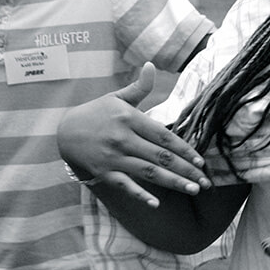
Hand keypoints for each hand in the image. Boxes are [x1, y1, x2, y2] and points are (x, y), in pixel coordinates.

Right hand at [57, 63, 211, 206]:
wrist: (65, 130)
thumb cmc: (97, 112)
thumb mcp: (117, 97)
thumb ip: (139, 86)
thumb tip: (151, 65)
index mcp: (130, 119)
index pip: (163, 136)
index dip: (184, 149)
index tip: (200, 160)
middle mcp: (123, 139)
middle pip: (160, 157)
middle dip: (185, 170)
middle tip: (205, 181)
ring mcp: (113, 157)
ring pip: (148, 172)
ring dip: (172, 182)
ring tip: (192, 190)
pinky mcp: (104, 172)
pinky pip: (125, 185)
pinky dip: (140, 195)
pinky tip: (156, 204)